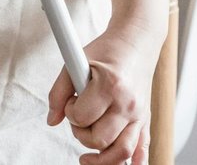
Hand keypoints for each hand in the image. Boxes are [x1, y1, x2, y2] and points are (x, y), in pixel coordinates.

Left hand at [47, 23, 160, 164]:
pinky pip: (142, 150)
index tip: (71, 101)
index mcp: (111, 86)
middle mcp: (129, 103)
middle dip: (82, 134)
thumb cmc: (106, 51)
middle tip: (80, 117)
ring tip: (88, 156)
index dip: (70, 111)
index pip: (82, 117)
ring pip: (122, 152)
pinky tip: (118, 163)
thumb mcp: (75, 61)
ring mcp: (140, 114)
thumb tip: (51, 120)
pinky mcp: (146, 120)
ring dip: (101, 158)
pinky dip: (132, 163)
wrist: (136, 43)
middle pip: (100, 139)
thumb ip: (58, 91)